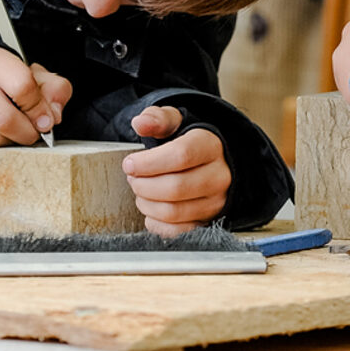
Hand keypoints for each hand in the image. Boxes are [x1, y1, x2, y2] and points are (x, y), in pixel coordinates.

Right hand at [0, 47, 69, 146]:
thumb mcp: (31, 70)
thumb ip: (53, 88)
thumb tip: (54, 115)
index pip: (22, 87)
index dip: (39, 109)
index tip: (47, 119)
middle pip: (5, 118)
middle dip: (28, 132)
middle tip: (35, 130)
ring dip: (12, 141)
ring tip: (18, 130)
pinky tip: (0, 132)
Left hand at [124, 106, 230, 235]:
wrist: (211, 161)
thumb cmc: (189, 142)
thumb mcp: (175, 123)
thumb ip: (157, 119)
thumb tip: (141, 123)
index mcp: (211, 146)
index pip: (181, 156)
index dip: (149, 163)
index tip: (129, 164)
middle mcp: (219, 176)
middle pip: (176, 187)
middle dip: (143, 185)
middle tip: (133, 178)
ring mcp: (216, 201)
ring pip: (174, 212)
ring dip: (146, 204)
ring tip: (141, 191)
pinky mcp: (208, 221)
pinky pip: (177, 232)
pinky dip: (156, 223)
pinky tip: (151, 208)